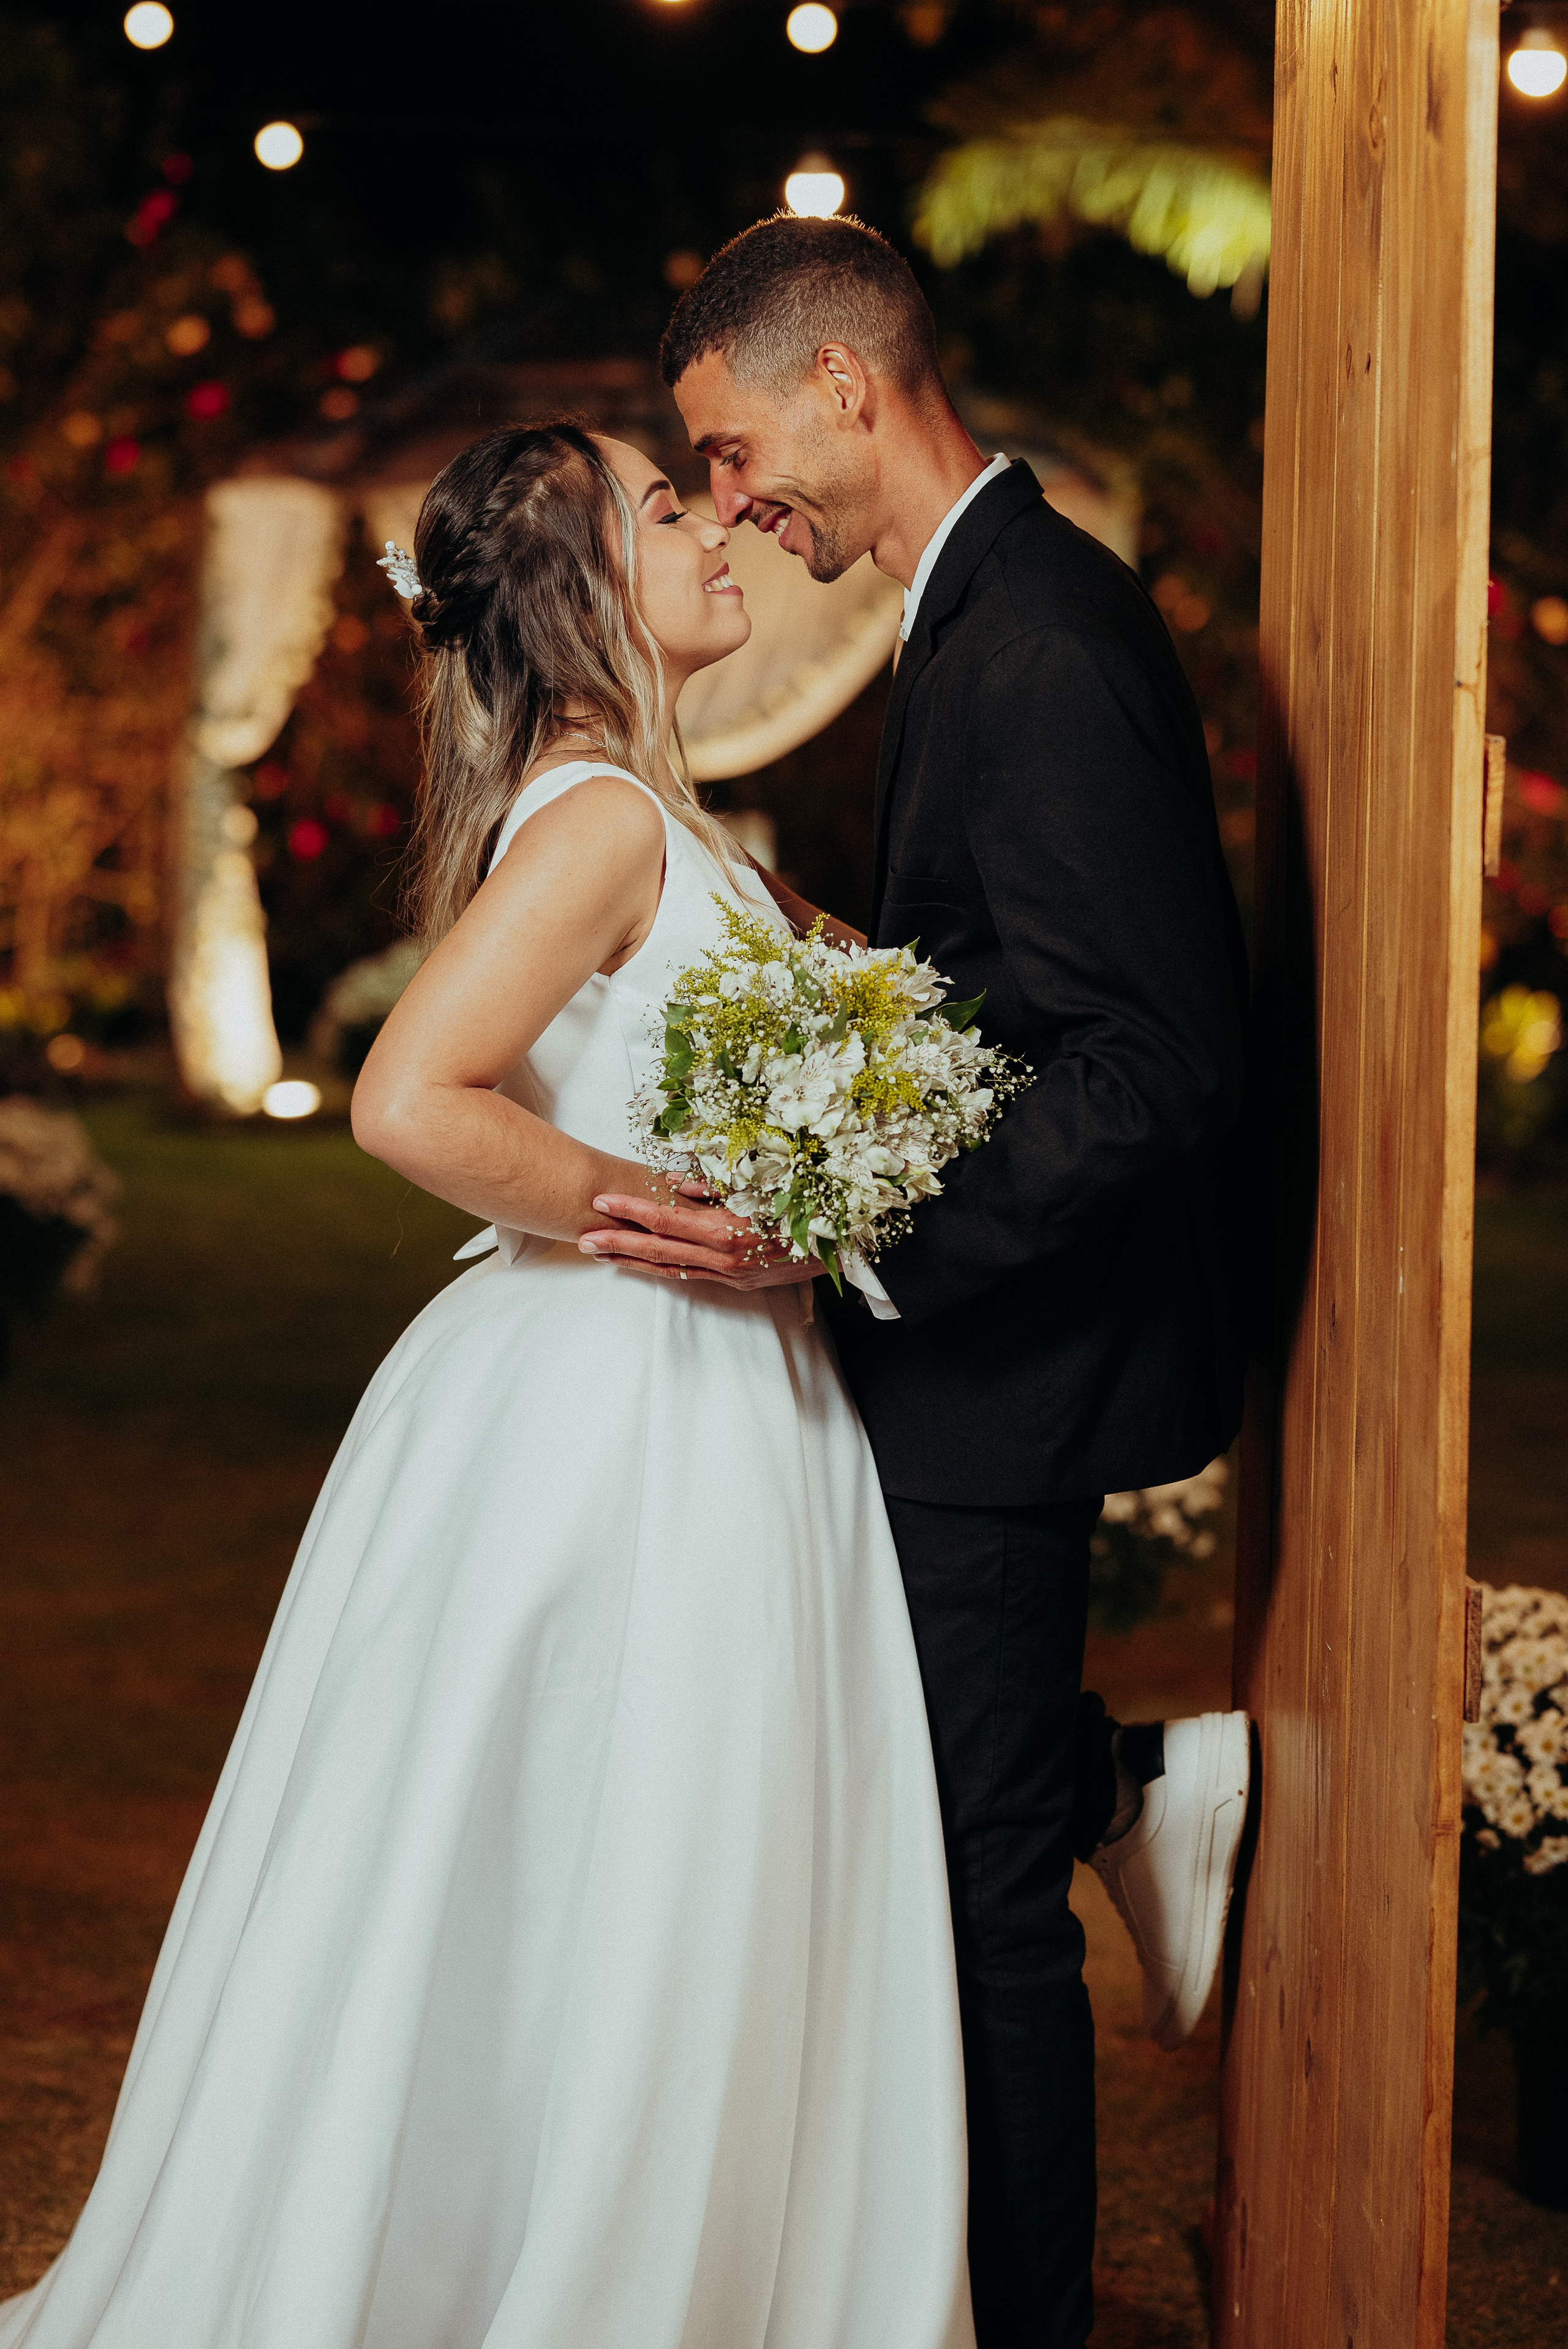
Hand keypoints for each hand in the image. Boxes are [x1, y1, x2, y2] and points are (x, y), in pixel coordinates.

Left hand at [578, 1191, 819, 1288]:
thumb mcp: (762, 1185)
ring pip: (670, 1268)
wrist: (846, 1248)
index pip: (665, 1220)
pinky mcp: (739, 1283)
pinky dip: (662, 1270)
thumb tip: (673, 1181)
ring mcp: (731, 1275)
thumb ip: (715, 1184)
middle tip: (581, 1238)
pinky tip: (641, 1266)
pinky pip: (691, 1276)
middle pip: (658, 1250)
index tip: (601, 1202)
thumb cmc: (806, 1206)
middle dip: (617, 1244)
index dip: (630, 1211)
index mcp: (728, 1230)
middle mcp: (724, 1258)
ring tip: (599, 1255)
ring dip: (632, 1261)